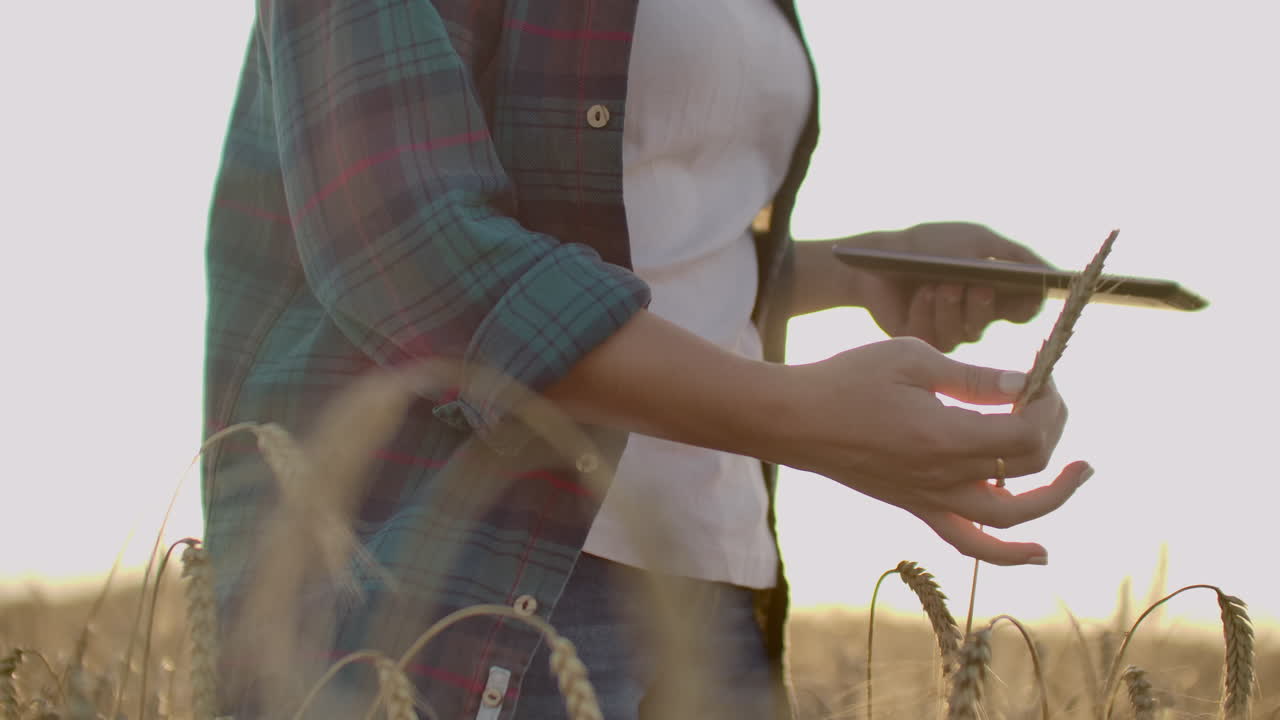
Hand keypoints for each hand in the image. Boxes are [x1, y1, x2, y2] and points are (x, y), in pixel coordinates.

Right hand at [775, 337, 1090, 564]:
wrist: (797, 419)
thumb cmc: (848, 380)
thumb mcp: (911, 358)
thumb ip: (972, 376)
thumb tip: (1024, 382)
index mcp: (944, 435)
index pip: (1025, 430)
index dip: (1046, 402)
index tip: (1038, 375)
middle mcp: (942, 476)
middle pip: (1027, 467)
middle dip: (1052, 430)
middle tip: (1048, 399)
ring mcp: (930, 498)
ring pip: (1010, 517)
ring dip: (1054, 497)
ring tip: (1079, 472)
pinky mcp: (917, 506)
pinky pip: (970, 543)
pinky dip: (1009, 553)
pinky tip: (1039, 552)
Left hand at [840, 222, 1050, 351]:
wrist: (878, 256)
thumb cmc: (929, 245)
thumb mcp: (976, 240)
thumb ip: (1015, 255)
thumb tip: (1051, 274)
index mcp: (991, 291)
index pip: (1022, 310)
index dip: (1026, 306)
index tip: (1025, 294)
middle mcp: (971, 315)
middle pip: (990, 323)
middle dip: (982, 305)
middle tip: (976, 286)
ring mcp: (946, 329)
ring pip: (964, 333)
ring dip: (952, 306)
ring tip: (941, 284)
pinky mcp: (920, 338)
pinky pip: (933, 336)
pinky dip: (928, 311)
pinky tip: (922, 293)